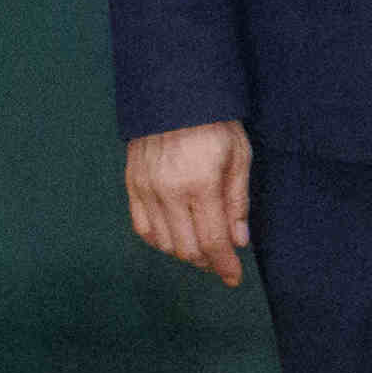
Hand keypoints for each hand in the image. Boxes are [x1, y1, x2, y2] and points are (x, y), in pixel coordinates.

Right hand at [124, 121, 251, 286]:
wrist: (173, 94)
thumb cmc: (215, 123)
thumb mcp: (239, 157)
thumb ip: (238, 202)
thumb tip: (239, 241)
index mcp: (200, 185)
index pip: (212, 241)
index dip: (225, 265)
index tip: (234, 278)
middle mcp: (168, 192)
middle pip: (186, 248)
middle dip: (207, 261)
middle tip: (222, 260)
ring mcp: (145, 189)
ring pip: (163, 242)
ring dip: (184, 251)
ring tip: (203, 246)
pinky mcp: (131, 185)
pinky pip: (142, 227)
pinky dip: (159, 240)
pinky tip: (175, 236)